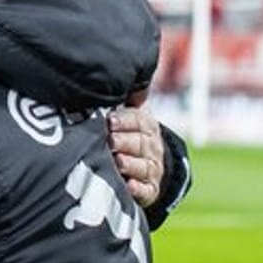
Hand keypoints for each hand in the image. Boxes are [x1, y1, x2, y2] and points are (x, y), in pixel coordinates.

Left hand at [108, 88, 164, 207]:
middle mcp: (152, 147)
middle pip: (140, 143)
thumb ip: (125, 96)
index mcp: (146, 125)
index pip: (139, 120)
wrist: (146, 167)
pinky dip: (138, 189)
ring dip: (131, 163)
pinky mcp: (150, 190)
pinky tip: (129, 186)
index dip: (125, 120)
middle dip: (125, 141)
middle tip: (110, 140)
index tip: (110, 120)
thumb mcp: (128, 114)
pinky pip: (147, 191)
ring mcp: (152, 169)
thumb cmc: (127, 134)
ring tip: (118, 161)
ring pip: (144, 166)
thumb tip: (117, 71)